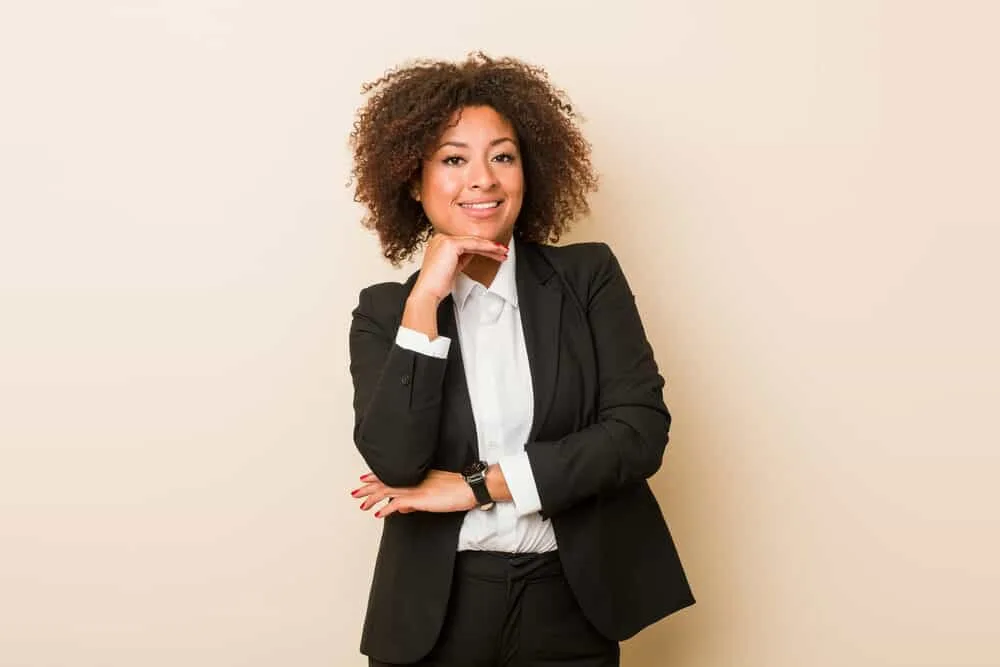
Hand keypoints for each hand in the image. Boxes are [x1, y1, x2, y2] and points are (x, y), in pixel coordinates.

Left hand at [351, 470, 476, 518]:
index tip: (365, 477)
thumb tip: (404, 507)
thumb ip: (418, 500)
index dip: (377, 476)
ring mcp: (416, 489)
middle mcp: (414, 481)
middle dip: (368, 487)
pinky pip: (397, 503)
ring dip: (372, 497)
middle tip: (355, 491)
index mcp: (418, 477)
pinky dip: (385, 508)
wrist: (471, 487)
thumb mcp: (436, 493)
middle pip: (386, 482)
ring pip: (388, 490)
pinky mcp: (420, 499)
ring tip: (361, 503)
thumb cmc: (460, 489)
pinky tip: (377, 513)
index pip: (392, 475)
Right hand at [410, 233, 508, 303]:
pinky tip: (496, 251)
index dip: (482, 247)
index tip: (495, 253)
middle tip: (502, 252)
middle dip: (488, 247)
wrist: (428, 292)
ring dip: (491, 247)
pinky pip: (473, 244)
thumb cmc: (438, 285)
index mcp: (439, 242)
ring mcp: (444, 239)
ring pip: (473, 241)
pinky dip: (487, 248)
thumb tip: (474, 253)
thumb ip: (461, 258)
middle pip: (470, 240)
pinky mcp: (450, 244)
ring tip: (503, 252)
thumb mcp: (453, 268)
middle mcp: (440, 238)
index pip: (465, 242)